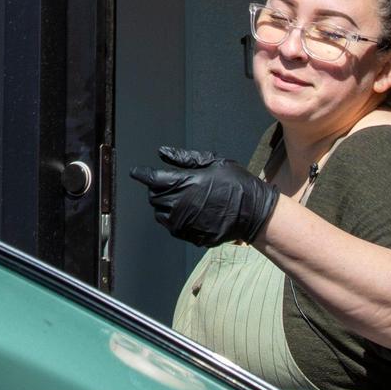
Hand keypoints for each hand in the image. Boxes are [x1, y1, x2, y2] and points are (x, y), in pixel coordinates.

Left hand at [131, 146, 277, 246]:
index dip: (142, 174)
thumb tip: (162, 153)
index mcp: (184, 183)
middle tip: (166, 183)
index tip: (136, 172)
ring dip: (163, 205)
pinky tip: (185, 212)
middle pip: (154, 197)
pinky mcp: (191, 236)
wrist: (254, 213)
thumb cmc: (236, 183)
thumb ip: (185, 159)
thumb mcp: (213, 162)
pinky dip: (173, 218)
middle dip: (156, 188)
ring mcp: (185, 223)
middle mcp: (180, 205)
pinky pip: (173, 227)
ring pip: (160, 214)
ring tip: (176, 197)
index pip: (152, 179)